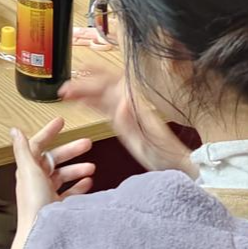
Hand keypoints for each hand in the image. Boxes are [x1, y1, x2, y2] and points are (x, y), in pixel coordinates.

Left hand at [6, 117, 94, 248]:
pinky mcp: (55, 206)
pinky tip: (88, 183)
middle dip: (71, 150)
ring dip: (77, 169)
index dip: (49, 132)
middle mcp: (36, 180)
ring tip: (92, 167)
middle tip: (88, 143)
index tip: (61, 122)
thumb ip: (23, 150)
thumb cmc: (34, 204)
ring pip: (63, 175)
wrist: (38, 234)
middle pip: (54, 159)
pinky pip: (69, 192)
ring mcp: (46, 193)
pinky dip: (78, 185)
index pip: (37, 144)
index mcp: (28, 169)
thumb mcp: (28, 172)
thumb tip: (14, 130)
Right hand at [60, 65, 195, 176]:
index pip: (108, 87)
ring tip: (68, 91)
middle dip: (83, 84)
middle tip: (64, 89)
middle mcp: (134, 104)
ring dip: (87, 89)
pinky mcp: (131, 118)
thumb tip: (121, 101)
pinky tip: (84, 102)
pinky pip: (110, 104)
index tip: (71, 88)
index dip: (88, 85)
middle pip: (105, 85)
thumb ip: (131, 123)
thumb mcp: (147, 145)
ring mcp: (132, 109)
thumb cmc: (166, 158)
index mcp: (136, 107)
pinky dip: (95, 100)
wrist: (183, 163)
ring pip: (106, 92)